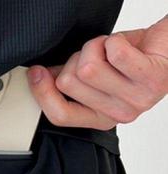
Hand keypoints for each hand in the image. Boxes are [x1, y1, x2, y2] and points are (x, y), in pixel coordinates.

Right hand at [27, 15, 167, 129]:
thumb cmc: (135, 59)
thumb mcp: (96, 77)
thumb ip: (69, 83)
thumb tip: (37, 78)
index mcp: (100, 118)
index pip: (60, 115)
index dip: (42, 92)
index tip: (35, 72)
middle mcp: (118, 115)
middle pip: (69, 84)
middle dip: (76, 59)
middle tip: (94, 55)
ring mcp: (136, 100)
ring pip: (88, 68)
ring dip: (95, 46)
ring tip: (108, 48)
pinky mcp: (152, 79)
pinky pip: (114, 53)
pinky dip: (114, 39)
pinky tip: (123, 44)